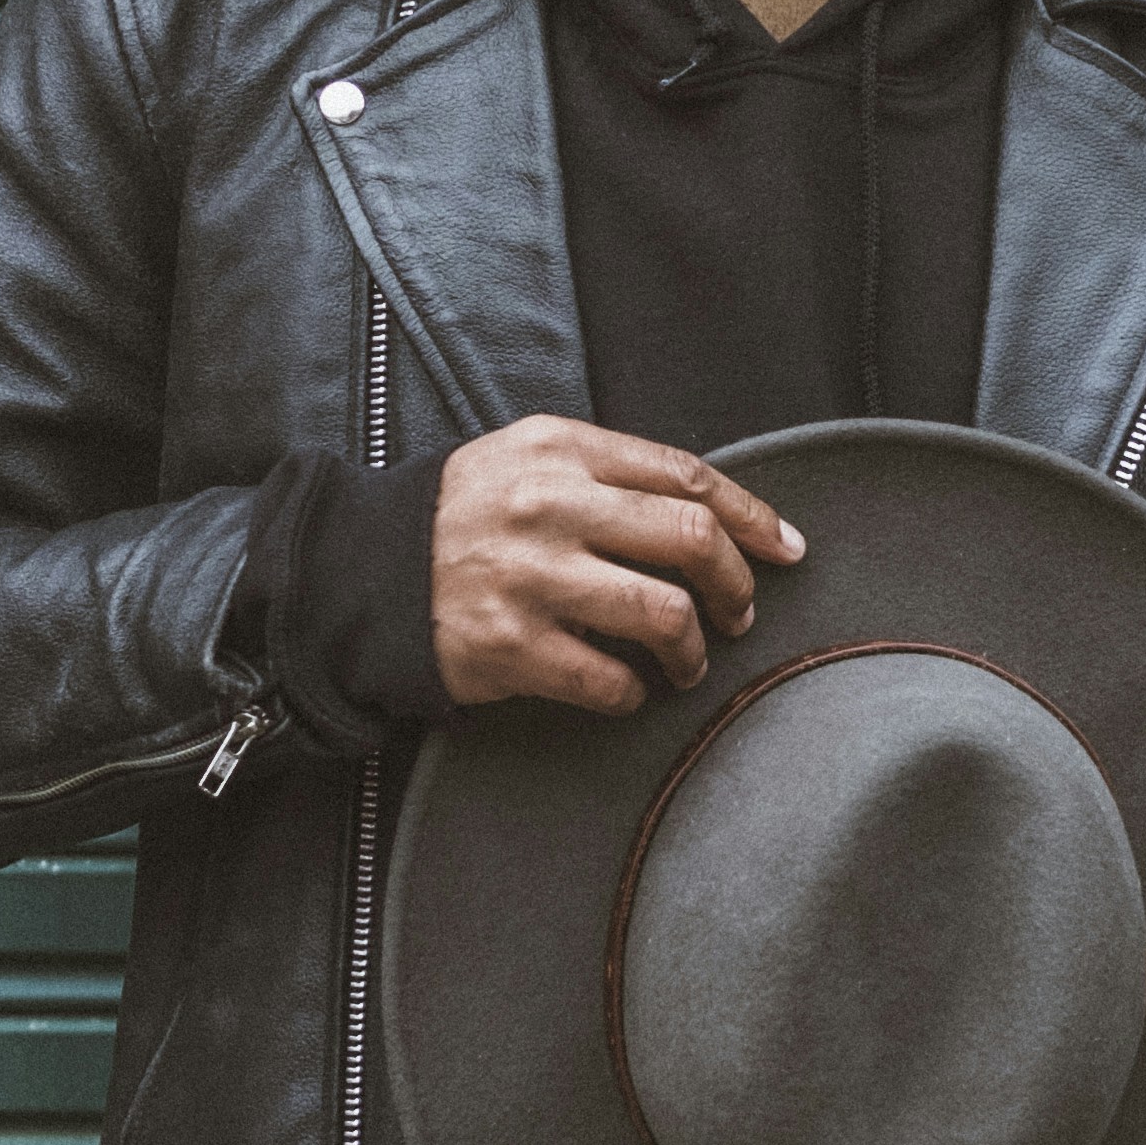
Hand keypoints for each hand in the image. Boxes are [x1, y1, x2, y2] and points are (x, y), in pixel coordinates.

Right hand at [431, 415, 803, 714]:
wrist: (361, 571)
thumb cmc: (464, 517)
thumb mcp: (528, 461)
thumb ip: (609, 473)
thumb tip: (714, 515)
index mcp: (562, 450)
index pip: (687, 475)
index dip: (751, 517)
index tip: (784, 550)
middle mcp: (549, 506)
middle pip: (690, 537)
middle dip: (735, 584)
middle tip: (739, 613)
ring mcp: (529, 577)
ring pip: (663, 613)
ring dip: (693, 649)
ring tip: (686, 662)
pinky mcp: (510, 646)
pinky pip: (609, 682)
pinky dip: (633, 694)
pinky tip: (627, 689)